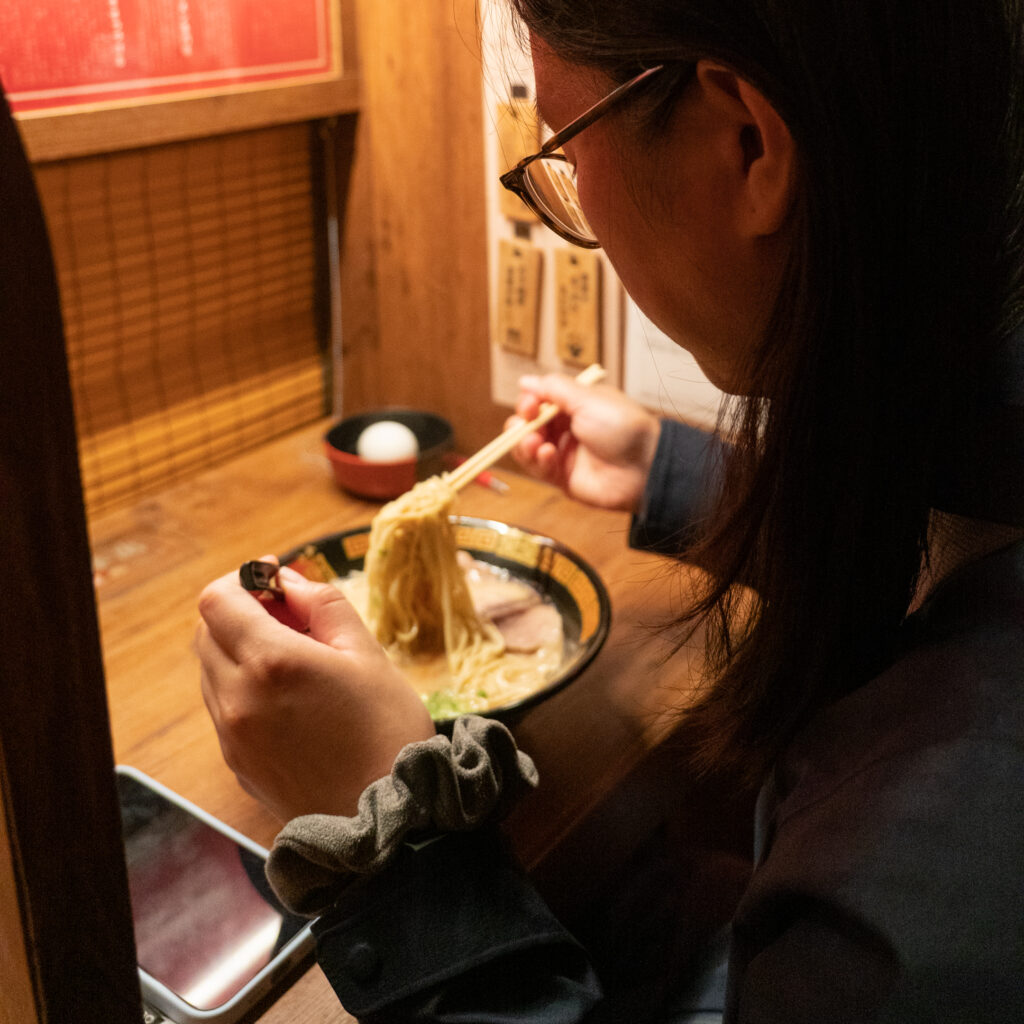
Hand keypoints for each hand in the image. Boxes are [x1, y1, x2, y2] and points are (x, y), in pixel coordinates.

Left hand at [196, 561, 434, 821]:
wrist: (389, 819)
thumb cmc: (387, 730)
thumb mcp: (367, 652)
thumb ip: (322, 605)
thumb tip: (288, 581)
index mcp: (271, 662)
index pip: (217, 600)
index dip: (242, 579)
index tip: (273, 578)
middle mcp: (237, 697)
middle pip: (206, 632)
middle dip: (241, 613)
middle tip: (289, 616)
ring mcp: (231, 735)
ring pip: (211, 670)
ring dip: (240, 650)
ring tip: (295, 659)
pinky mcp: (236, 763)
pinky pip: (224, 707)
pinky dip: (243, 687)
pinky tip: (290, 698)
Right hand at [509, 374, 660, 511]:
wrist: (643, 466)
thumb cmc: (622, 427)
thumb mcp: (587, 399)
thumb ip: (554, 389)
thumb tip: (525, 380)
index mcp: (573, 406)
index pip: (539, 401)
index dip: (529, 401)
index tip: (530, 403)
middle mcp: (566, 429)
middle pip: (528, 424)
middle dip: (521, 423)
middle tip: (526, 423)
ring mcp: (563, 454)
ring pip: (527, 448)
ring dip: (524, 443)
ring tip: (533, 442)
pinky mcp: (562, 478)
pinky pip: (538, 468)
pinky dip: (536, 460)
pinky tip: (547, 454)